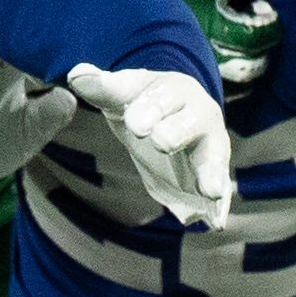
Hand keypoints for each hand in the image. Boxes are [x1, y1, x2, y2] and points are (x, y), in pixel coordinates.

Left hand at [66, 64, 236, 229]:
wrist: (170, 115)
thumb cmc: (144, 102)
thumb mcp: (123, 93)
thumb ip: (102, 87)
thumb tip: (76, 75)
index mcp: (174, 90)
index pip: (163, 96)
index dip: (150, 108)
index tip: (134, 124)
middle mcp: (199, 113)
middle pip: (191, 123)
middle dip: (174, 133)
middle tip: (159, 142)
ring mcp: (211, 143)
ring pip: (213, 155)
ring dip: (210, 172)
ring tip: (210, 191)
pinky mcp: (214, 170)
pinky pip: (218, 184)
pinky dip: (219, 203)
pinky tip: (216, 221)